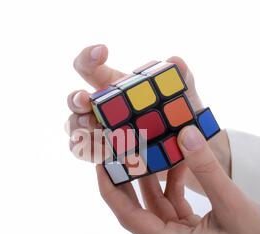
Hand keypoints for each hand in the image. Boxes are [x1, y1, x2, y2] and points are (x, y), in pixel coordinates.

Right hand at [66, 44, 230, 192]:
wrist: (185, 150)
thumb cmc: (177, 117)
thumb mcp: (182, 97)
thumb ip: (181, 78)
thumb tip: (175, 61)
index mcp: (113, 88)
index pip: (89, 68)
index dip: (89, 57)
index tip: (103, 51)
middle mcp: (99, 109)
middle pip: (75, 101)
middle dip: (76, 99)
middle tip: (86, 100)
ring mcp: (97, 133)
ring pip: (74, 128)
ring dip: (79, 128)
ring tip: (95, 131)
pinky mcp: (102, 156)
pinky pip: (85, 153)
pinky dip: (90, 151)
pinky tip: (104, 153)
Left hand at [97, 125, 259, 233]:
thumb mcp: (233, 205)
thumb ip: (206, 170)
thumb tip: (186, 134)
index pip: (128, 216)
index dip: (111, 189)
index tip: (101, 163)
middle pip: (137, 211)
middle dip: (128, 180)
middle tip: (119, 151)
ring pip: (156, 208)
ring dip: (155, 180)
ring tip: (152, 150)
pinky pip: (172, 210)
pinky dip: (173, 188)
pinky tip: (179, 165)